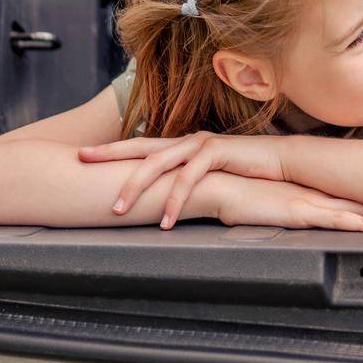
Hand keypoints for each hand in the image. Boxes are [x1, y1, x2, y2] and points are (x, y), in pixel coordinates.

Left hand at [79, 132, 286, 228]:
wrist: (281, 162)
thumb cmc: (245, 172)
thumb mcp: (209, 177)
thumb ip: (187, 181)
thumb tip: (164, 199)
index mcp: (181, 146)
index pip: (138, 146)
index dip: (110, 149)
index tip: (81, 154)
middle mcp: (186, 141)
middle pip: (139, 148)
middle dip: (108, 155)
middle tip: (81, 164)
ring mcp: (200, 144)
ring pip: (159, 164)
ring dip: (136, 188)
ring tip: (118, 211)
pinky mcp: (217, 153)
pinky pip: (189, 178)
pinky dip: (175, 200)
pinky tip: (166, 221)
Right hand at [210, 176, 362, 231]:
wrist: (211, 184)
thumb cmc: (233, 193)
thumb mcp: (266, 202)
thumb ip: (284, 206)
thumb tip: (295, 211)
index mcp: (310, 191)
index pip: (353, 195)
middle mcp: (315, 194)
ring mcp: (309, 202)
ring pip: (358, 210)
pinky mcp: (298, 212)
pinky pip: (335, 219)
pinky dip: (360, 223)